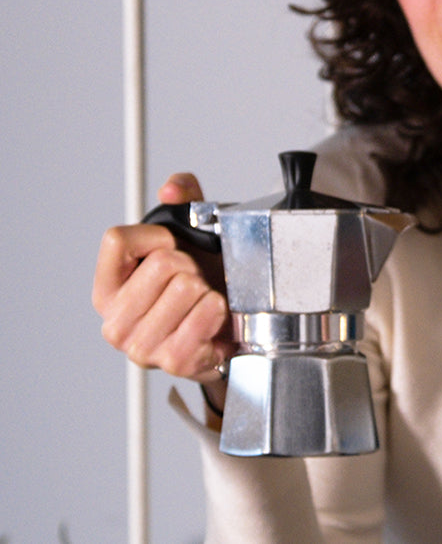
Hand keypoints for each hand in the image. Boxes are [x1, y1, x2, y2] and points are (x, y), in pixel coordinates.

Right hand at [94, 174, 232, 392]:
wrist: (226, 334)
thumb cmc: (200, 288)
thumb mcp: (190, 238)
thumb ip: (185, 201)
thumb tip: (173, 188)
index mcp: (107, 289)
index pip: (117, 240)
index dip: (156, 236)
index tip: (172, 248)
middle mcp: (115, 321)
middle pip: (162, 263)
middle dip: (190, 265)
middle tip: (194, 282)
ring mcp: (142, 346)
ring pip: (187, 286)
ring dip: (207, 289)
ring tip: (203, 302)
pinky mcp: (175, 361)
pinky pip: (206, 313)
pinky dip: (219, 309)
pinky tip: (214, 318)